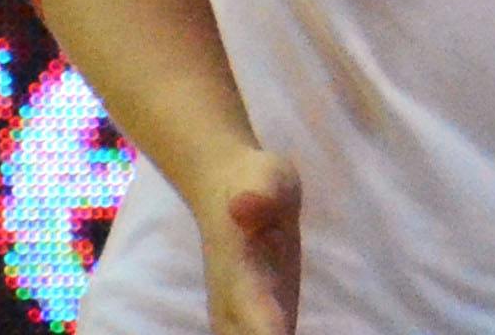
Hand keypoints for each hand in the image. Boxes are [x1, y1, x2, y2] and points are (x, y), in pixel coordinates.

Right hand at [191, 143, 299, 334]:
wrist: (228, 186)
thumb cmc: (253, 180)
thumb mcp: (265, 176)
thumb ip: (260, 195)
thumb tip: (247, 204)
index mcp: (240, 278)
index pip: (253, 318)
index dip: (264, 333)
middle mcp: (235, 307)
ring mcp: (243, 317)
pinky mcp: (260, 318)